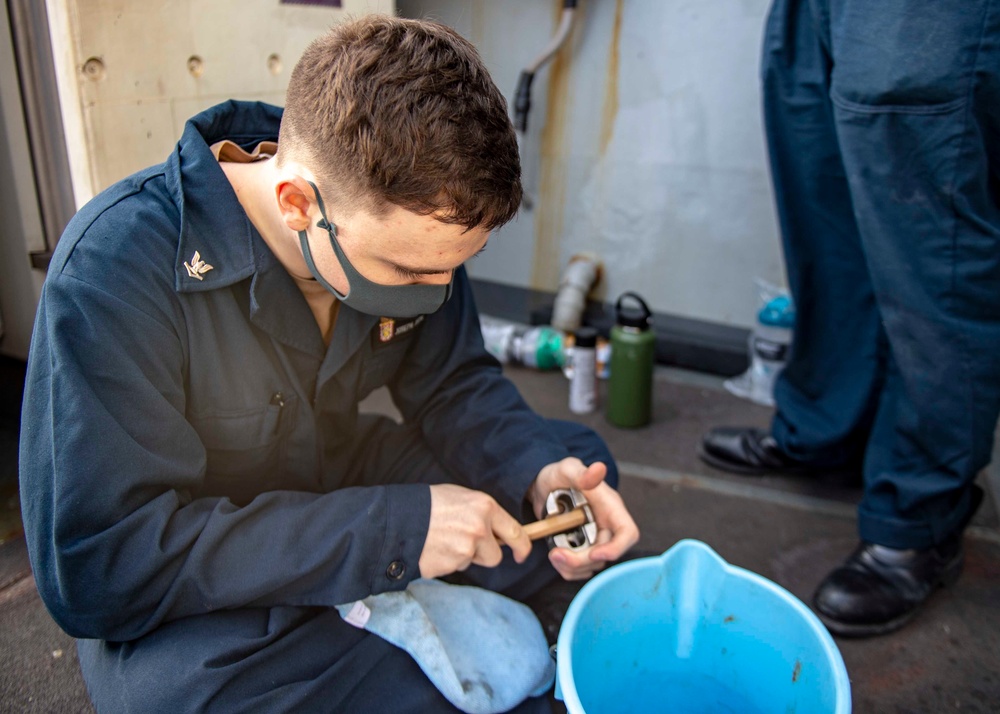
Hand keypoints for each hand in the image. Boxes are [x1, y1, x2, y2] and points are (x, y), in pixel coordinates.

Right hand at [419, 484, 532, 579]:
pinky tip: (435, 548)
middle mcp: (479, 529)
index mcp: (485, 507)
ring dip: (464, 556)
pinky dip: (447, 561)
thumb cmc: (428, 504)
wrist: (399, 518)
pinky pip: (456, 567)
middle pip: (495, 555)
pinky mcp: (451, 565)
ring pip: (474, 562)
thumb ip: (482, 512)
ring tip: (444, 540)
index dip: (522, 546)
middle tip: (465, 542)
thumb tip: (495, 528)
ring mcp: (465, 549)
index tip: (522, 554)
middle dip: (484, 553)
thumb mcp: (460, 497)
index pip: (516, 532)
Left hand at [529, 457, 639, 580]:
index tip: (594, 553)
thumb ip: (582, 473)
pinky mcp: (583, 549)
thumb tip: (599, 468)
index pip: (627, 533)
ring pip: (592, 565)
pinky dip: (566, 569)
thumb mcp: (567, 469)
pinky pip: (580, 569)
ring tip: (552, 554)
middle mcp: (607, 526)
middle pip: (606, 554)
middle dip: (581, 560)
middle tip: (555, 554)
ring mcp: (595, 539)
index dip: (617, 548)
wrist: (544, 486)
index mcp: (610, 507)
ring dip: (571, 566)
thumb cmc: (559, 475)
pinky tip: (554, 556)